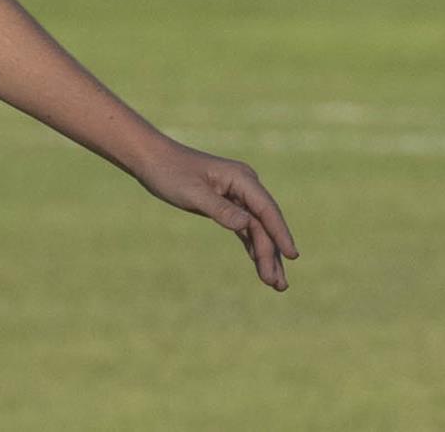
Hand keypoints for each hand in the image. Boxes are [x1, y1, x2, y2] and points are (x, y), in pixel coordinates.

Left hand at [134, 141, 299, 291]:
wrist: (151, 158)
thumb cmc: (170, 172)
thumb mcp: (193, 193)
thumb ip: (220, 209)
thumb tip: (247, 225)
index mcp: (241, 178)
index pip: (267, 210)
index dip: (281, 234)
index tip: (293, 256)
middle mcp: (244, 185)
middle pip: (264, 224)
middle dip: (273, 253)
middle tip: (278, 284)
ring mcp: (237, 194)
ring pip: (257, 229)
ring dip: (265, 254)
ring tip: (274, 283)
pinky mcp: (226, 203)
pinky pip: (245, 228)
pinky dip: (252, 246)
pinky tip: (259, 264)